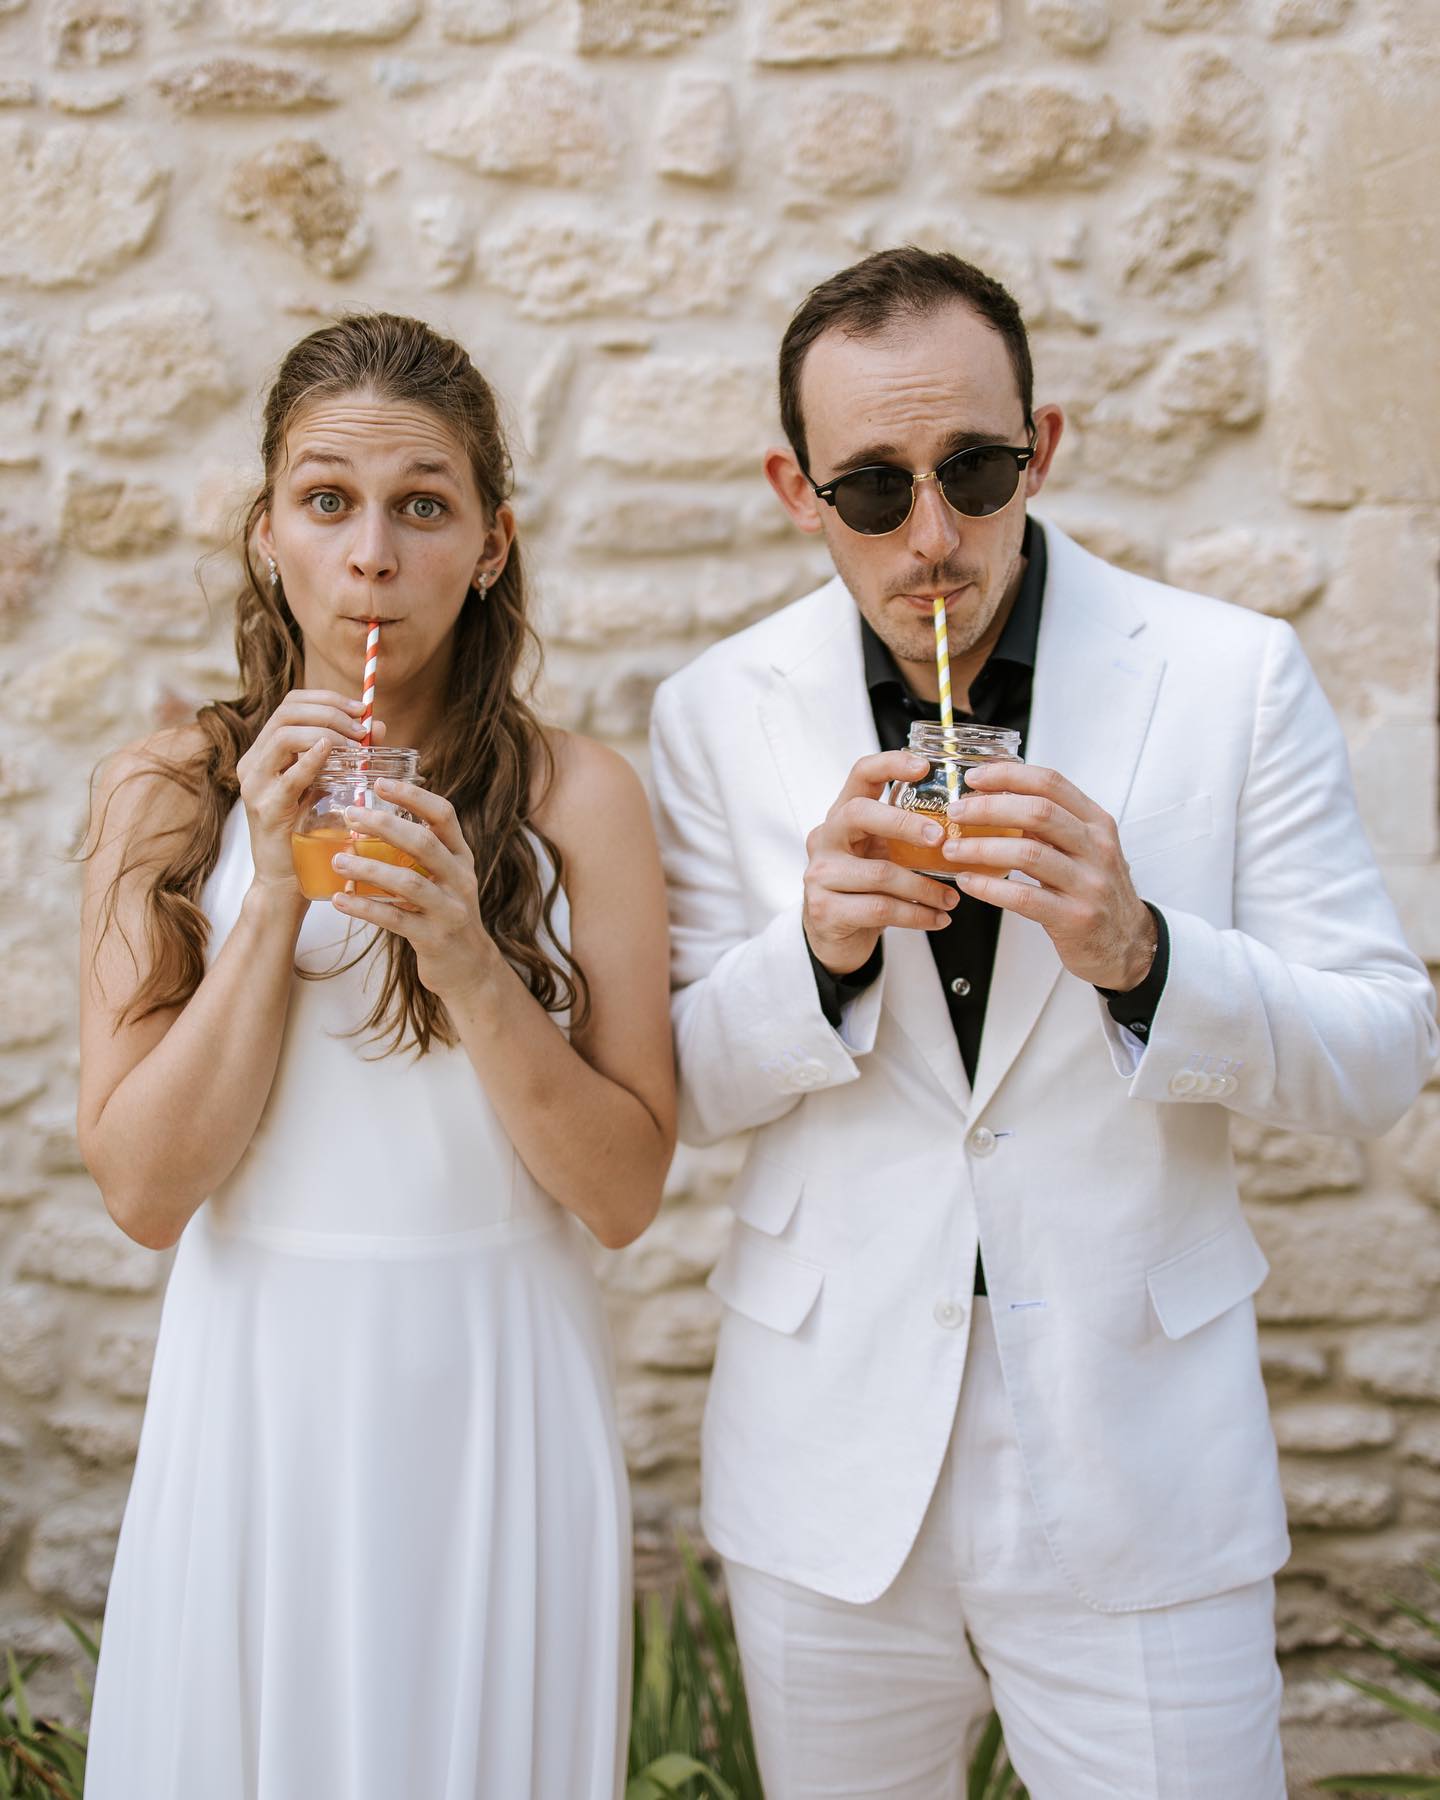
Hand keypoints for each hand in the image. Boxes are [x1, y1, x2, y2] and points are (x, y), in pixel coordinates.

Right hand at [236, 689, 384, 893]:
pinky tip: (332, 752)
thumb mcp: (326, 786)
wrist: (285, 882)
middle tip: (362, 727)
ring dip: (326, 732)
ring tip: (354, 744)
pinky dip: (312, 758)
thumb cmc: (307, 835)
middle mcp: (254, 763)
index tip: (361, 708)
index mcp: (266, 753)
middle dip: (330, 712)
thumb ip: (345, 756)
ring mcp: (255, 784)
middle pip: (287, 713)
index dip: (327, 699)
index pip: (292, 704)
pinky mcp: (266, 808)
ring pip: (284, 736)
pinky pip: (288, 776)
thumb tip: (377, 727)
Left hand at [328, 779, 498, 1004]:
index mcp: (461, 856)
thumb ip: (420, 851)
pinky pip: (395, 919)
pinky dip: (364, 908)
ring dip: (369, 868)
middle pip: (423, 842)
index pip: (444, 815)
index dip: (413, 796)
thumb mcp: (444, 877)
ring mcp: (449, 909)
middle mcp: (460, 878)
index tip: (380, 783)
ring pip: (408, 882)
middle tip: (350, 816)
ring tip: (337, 859)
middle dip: (385, 825)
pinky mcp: (434, 938)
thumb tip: (372, 818)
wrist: (469, 968)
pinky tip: (339, 900)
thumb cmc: (444, 913)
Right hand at [803, 750, 959, 977]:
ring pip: (880, 873)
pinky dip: (917, 915)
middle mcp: (826, 838)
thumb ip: (908, 838)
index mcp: (842, 815)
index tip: (925, 766)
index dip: (890, 764)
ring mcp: (820, 873)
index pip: (860, 775)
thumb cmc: (864, 889)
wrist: (833, 938)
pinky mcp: (825, 909)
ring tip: (950, 899)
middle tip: (942, 838)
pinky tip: (936, 919)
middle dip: (905, 823)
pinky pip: (881, 908)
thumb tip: (969, 828)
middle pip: (860, 814)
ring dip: (924, 887)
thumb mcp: (882, 854)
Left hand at [943, 762, 1156, 989]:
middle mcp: (1096, 848)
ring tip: (952, 849)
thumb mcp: (1083, 849)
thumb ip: (1049, 826)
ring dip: (981, 848)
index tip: (974, 777)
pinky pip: (1023, 896)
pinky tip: (969, 881)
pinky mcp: (1074, 917)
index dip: (1008, 775)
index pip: (1051, 783)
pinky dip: (989, 887)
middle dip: (988, 808)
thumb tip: (995, 799)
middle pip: (1037, 812)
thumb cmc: (1096, 892)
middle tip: (956, 812)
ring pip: (1027, 853)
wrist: (1128, 944)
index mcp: (1096, 823)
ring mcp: (1088, 883)